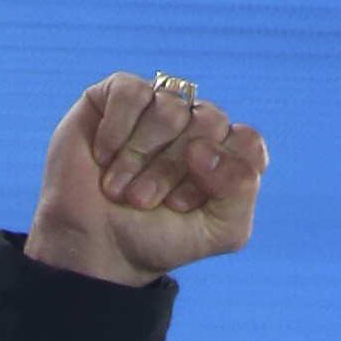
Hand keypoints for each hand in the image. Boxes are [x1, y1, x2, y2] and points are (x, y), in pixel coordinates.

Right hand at [26, 74, 267, 290]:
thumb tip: (205, 146)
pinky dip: (115, 132)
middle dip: (170, 171)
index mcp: (227, 153)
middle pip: (207, 122)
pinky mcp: (121, 93)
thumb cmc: (155, 239)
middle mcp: (198, 123)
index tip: (181, 207)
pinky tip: (103, 157)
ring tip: (118, 188)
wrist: (94, 246)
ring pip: (169, 107)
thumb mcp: (218, 233)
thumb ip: (241, 193)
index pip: (246, 144)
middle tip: (142, 201)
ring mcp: (161, 105)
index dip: (216, 177)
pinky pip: (131, 93)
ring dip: (139, 157)